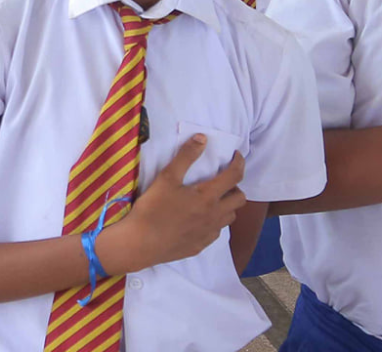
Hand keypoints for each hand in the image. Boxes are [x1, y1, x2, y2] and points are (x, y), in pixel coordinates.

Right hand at [99, 136, 245, 274]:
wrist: (141, 243)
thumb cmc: (152, 208)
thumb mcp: (166, 178)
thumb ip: (186, 156)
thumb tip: (203, 138)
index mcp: (208, 196)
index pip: (234, 176)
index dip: (239, 163)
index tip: (236, 156)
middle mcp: (215, 215)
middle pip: (240, 199)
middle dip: (235, 186)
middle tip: (220, 181)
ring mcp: (210, 232)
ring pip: (230, 216)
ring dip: (226, 205)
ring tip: (211, 199)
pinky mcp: (202, 245)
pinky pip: (217, 231)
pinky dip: (214, 221)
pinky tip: (198, 219)